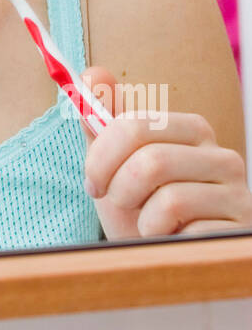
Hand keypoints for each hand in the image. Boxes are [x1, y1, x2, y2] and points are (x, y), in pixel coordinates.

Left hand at [78, 67, 251, 240]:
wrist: (167, 255)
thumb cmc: (140, 206)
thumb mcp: (114, 163)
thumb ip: (102, 119)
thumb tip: (93, 73)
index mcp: (191, 130)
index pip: (135, 126)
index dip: (101, 158)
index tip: (94, 183)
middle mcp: (222, 156)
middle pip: (151, 161)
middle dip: (120, 190)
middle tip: (119, 205)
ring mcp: (236, 195)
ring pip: (170, 200)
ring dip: (144, 221)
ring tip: (150, 225)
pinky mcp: (239, 231)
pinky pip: (190, 235)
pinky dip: (168, 243)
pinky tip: (174, 240)